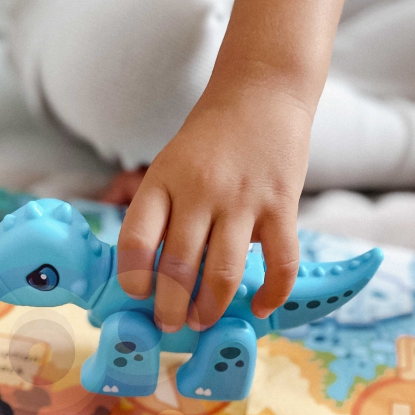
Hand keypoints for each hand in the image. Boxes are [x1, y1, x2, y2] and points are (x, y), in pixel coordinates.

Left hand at [117, 81, 311, 331]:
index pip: (135, 240)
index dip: (132, 278)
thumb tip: (160, 276)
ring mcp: (242, 199)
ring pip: (222, 273)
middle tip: (170, 322)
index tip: (138, 295)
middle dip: (170, 308)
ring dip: (210, 308)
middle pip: (177, 266)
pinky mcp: (282, 205)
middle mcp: (199, 191)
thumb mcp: (171, 165)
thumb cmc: (211, 139)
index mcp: (163, 181)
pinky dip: (272, 294)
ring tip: (202, 321)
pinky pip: (281, 263)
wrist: (263, 91)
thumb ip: (164, 213)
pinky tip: (260, 308)